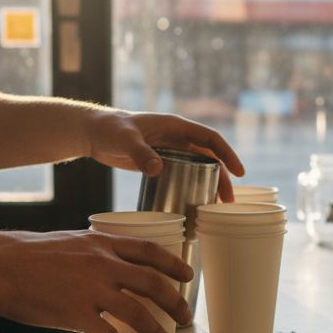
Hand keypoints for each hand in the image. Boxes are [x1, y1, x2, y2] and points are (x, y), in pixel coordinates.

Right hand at [0, 229, 194, 332]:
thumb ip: (95, 253)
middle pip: (152, 282)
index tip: (188, 274)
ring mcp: (89, 289)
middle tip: (185, 316)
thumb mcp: (70, 241)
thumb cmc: (28, 254)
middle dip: (174, 301)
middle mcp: (101, 264)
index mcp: (101, 243)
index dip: (173, 263)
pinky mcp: (73, 313)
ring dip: (156, 330)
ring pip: (137, 311)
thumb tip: (113, 266)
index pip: (149, 250)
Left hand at [85, 110, 245, 200]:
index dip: (227, 154)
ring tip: (216, 206)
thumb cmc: (109, 129)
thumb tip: (158, 169)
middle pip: (209, 157)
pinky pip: (184, 174)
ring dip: (210, 184)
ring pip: (199, 167)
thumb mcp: (125, 139)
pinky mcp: (161, 161)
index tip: (240, 172)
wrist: (93, 133)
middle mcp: (177, 137)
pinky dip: (193, 186)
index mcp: (176, 126)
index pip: (210, 138)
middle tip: (227, 201)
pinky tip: (195, 203)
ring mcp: (170, 150)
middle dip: (222, 177)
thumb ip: (141, 153)